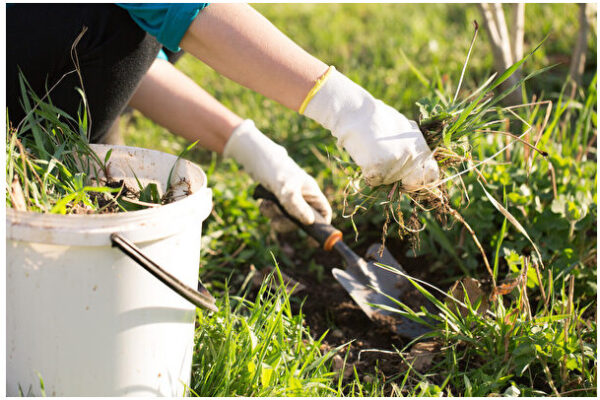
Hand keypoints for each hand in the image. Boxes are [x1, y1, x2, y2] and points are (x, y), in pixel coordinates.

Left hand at [223, 120, 331, 229]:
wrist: (256, 157)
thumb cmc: (275, 169)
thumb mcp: (286, 188)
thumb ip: (297, 205)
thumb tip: (309, 222)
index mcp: (311, 192)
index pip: (324, 212)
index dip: (321, 225)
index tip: (310, 235)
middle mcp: (303, 197)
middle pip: (303, 221)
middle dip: (288, 222)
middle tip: (277, 219)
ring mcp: (290, 198)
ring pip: (286, 218)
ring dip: (275, 215)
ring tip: (267, 204)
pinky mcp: (277, 199)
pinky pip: (275, 213)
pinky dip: (268, 210)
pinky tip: (263, 201)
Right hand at [302, 67, 438, 188]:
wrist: (356, 111)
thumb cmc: (374, 117)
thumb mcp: (401, 127)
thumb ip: (408, 145)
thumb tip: (410, 163)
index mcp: (420, 144)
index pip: (431, 175)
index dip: (418, 179)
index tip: (407, 179)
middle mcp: (412, 154)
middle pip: (404, 180)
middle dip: (392, 176)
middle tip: (380, 160)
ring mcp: (397, 161)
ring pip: (386, 181)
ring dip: (377, 172)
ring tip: (369, 151)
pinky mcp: (380, 166)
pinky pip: (372, 180)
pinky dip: (366, 172)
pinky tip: (363, 156)